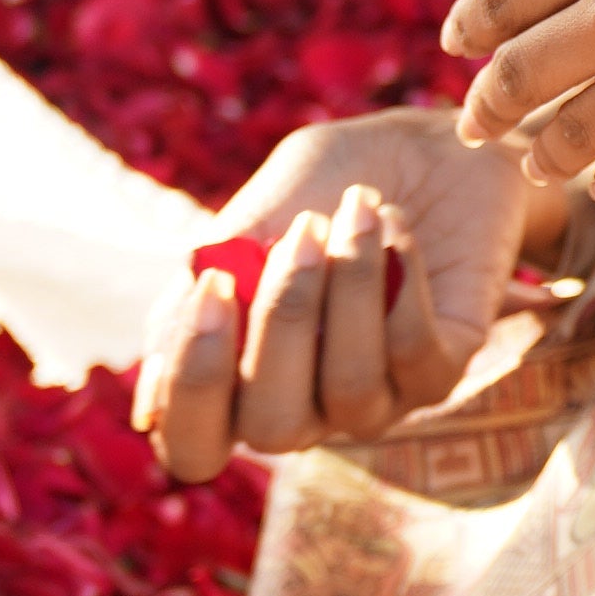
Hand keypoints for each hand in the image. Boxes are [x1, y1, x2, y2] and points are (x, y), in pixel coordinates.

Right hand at [135, 110, 540, 482]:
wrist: (426, 147)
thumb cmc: (322, 186)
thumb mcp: (249, 220)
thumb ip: (201, 293)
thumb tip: (151, 386)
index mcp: (239, 383)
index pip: (195, 448)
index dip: (192, 389)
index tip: (211, 290)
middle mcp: (305, 410)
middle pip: (273, 429)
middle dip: (282, 322)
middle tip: (303, 229)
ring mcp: (377, 400)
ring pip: (350, 388)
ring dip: (351, 287)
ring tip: (358, 206)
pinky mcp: (443, 372)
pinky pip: (415, 353)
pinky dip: (402, 278)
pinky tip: (396, 225)